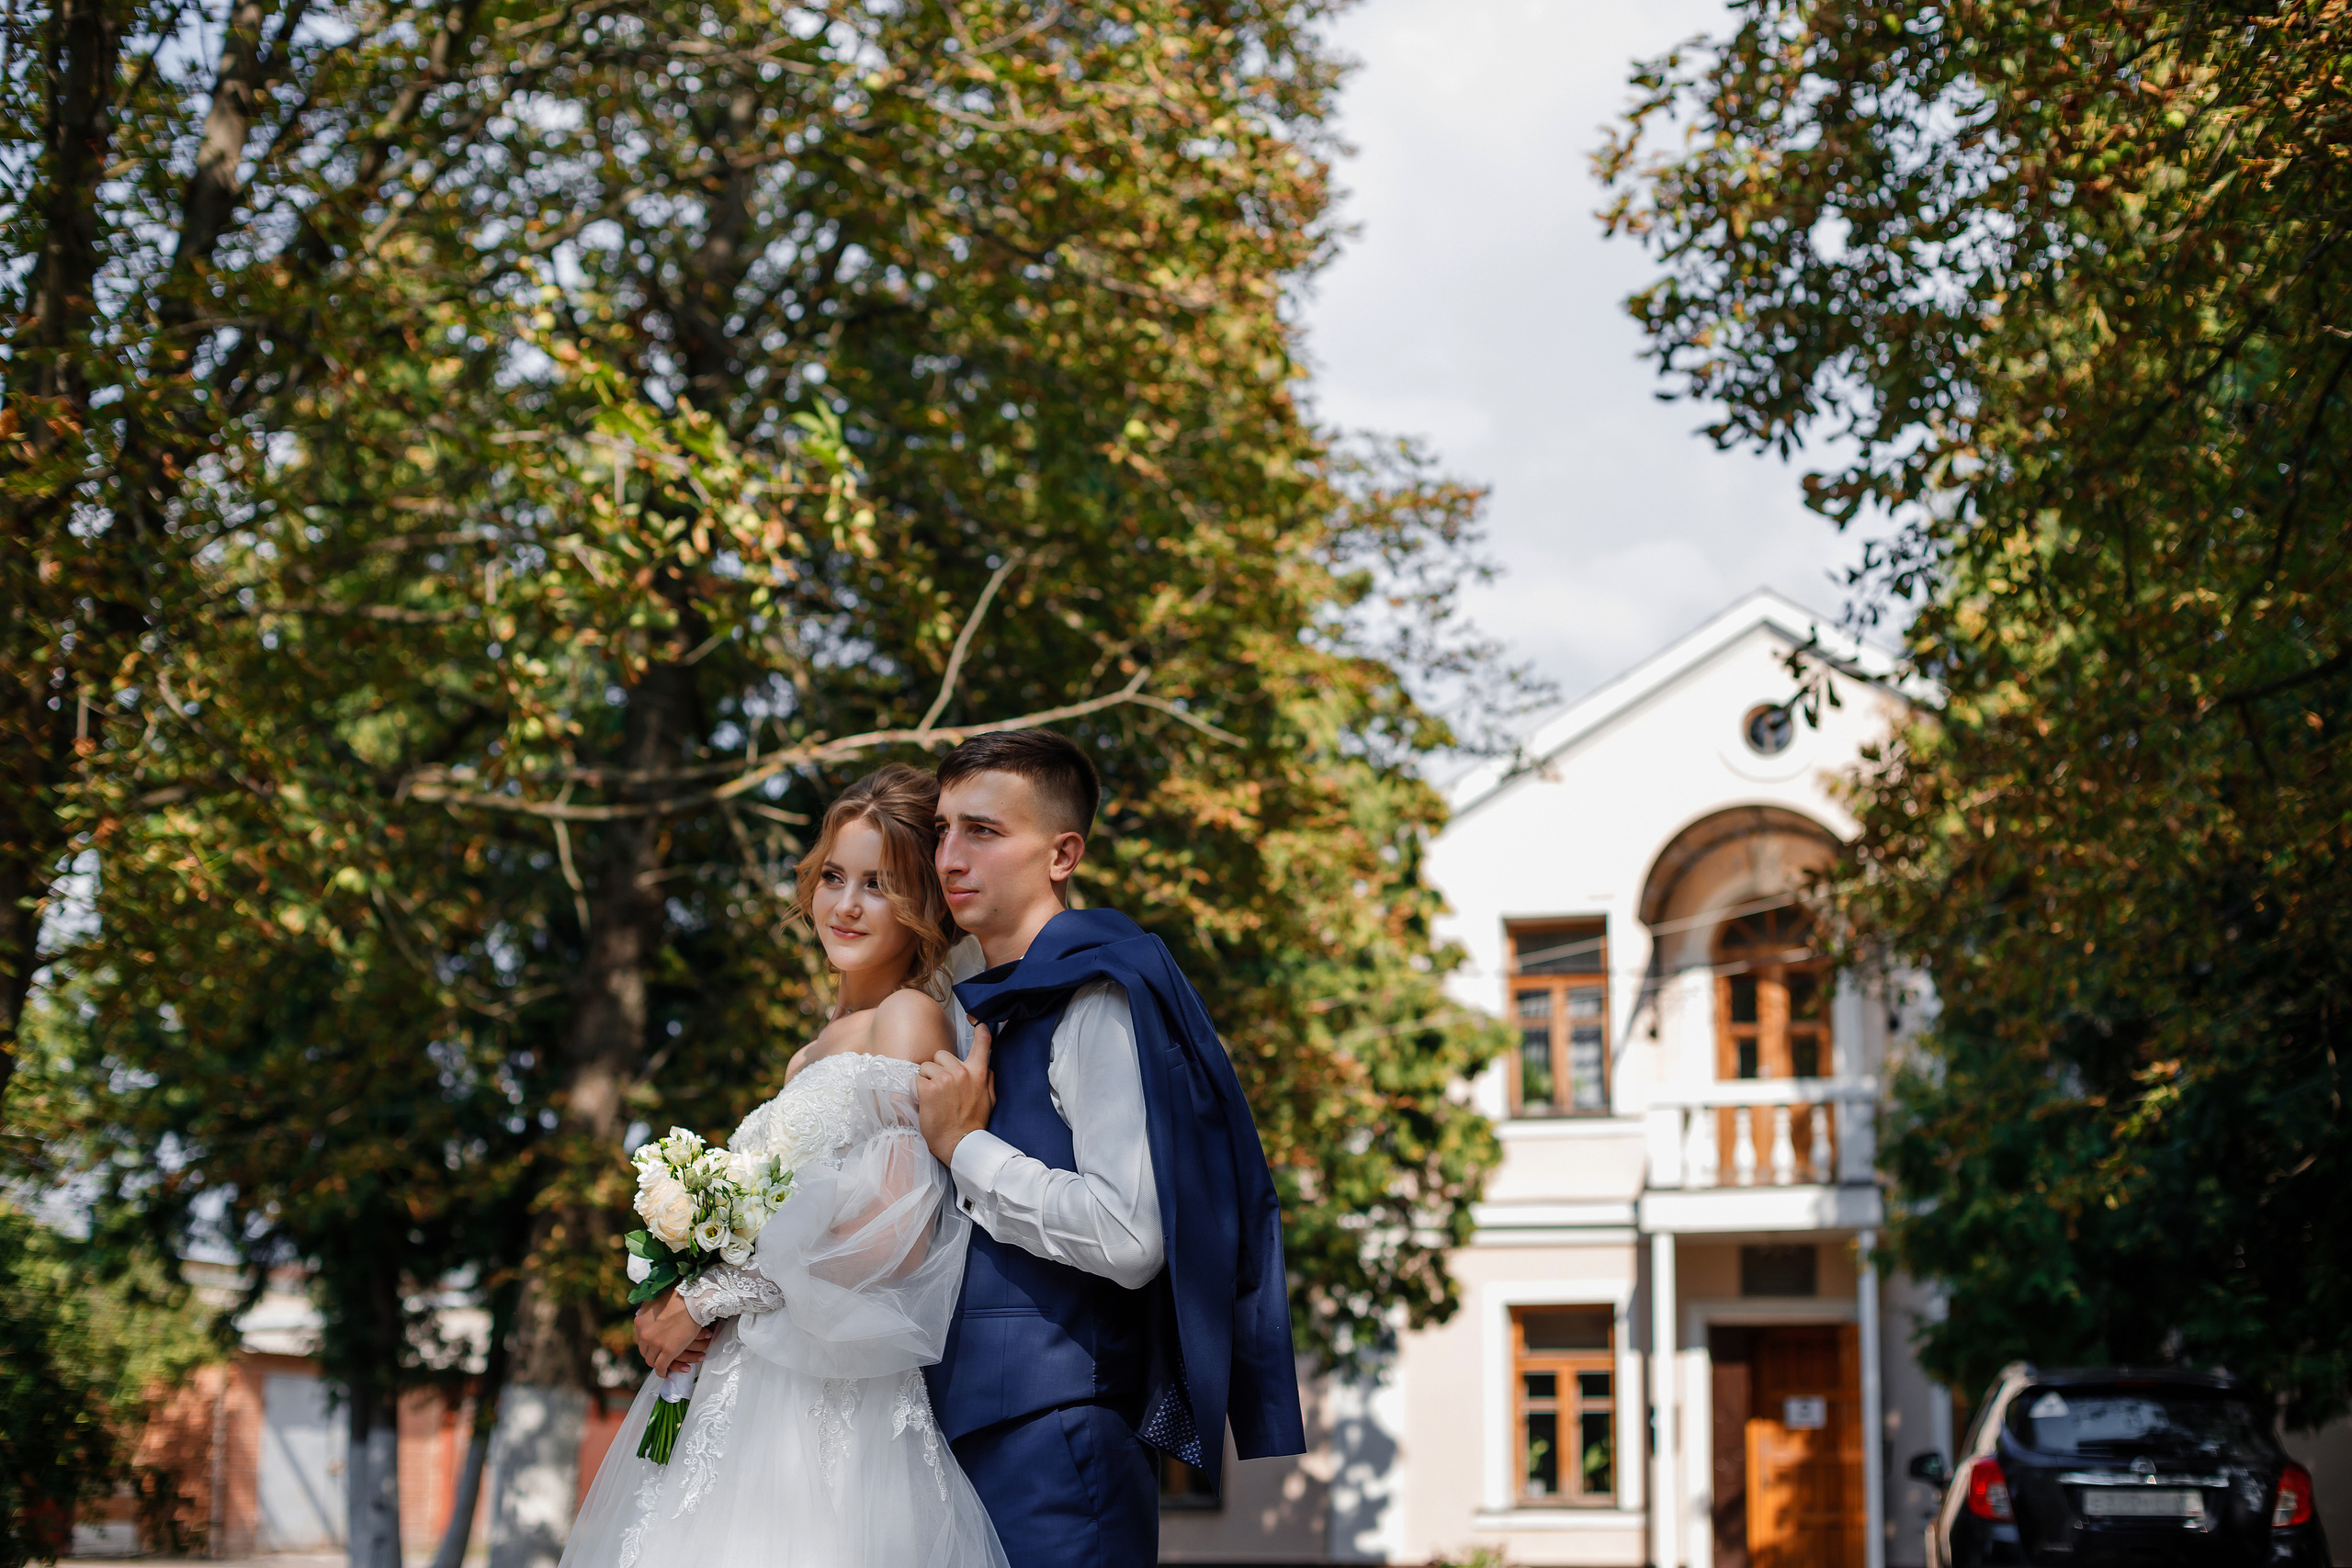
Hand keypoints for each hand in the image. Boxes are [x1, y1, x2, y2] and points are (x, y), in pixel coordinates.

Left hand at [632, 1288, 711, 1375]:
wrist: (692, 1301)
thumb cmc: (678, 1297)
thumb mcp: (655, 1300)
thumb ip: (646, 1309)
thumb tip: (641, 1314)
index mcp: (640, 1321)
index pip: (640, 1339)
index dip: (647, 1345)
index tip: (654, 1347)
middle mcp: (644, 1333)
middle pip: (644, 1351)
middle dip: (652, 1354)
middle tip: (660, 1356)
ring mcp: (655, 1342)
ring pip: (651, 1360)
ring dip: (657, 1363)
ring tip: (664, 1365)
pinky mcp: (668, 1350)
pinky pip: (661, 1366)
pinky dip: (662, 1371)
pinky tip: (666, 1373)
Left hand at [917, 1019, 995, 1166]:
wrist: (960, 1144)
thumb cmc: (973, 1124)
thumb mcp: (989, 1100)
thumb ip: (988, 1080)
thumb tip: (986, 1067)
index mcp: (979, 1073)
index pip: (982, 1043)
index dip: (980, 1029)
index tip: (978, 1021)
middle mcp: (962, 1072)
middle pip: (940, 1054)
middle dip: (937, 1068)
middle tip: (942, 1088)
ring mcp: (944, 1079)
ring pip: (925, 1067)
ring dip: (926, 1081)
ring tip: (934, 1098)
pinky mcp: (928, 1089)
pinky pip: (915, 1081)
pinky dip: (916, 1091)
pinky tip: (925, 1104)